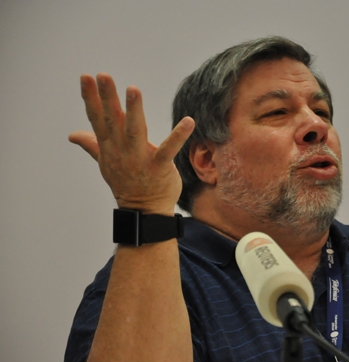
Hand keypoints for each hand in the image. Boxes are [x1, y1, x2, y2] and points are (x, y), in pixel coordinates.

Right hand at [69, 73, 194, 214]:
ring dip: (134, 110)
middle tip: (103, 75)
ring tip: (133, 90)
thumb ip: (92, 144)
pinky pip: (168, 149)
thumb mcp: (106, 162)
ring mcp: (139, 159)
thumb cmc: (126, 183)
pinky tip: (188, 121)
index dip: (91, 98)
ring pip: (134, 131)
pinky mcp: (159, 167)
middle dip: (107, 98)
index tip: (86, 77)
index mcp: (109, 147)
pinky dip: (178, 135)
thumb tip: (73, 134)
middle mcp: (121, 151)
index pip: (97, 118)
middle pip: (112, 120)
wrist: (144, 211)